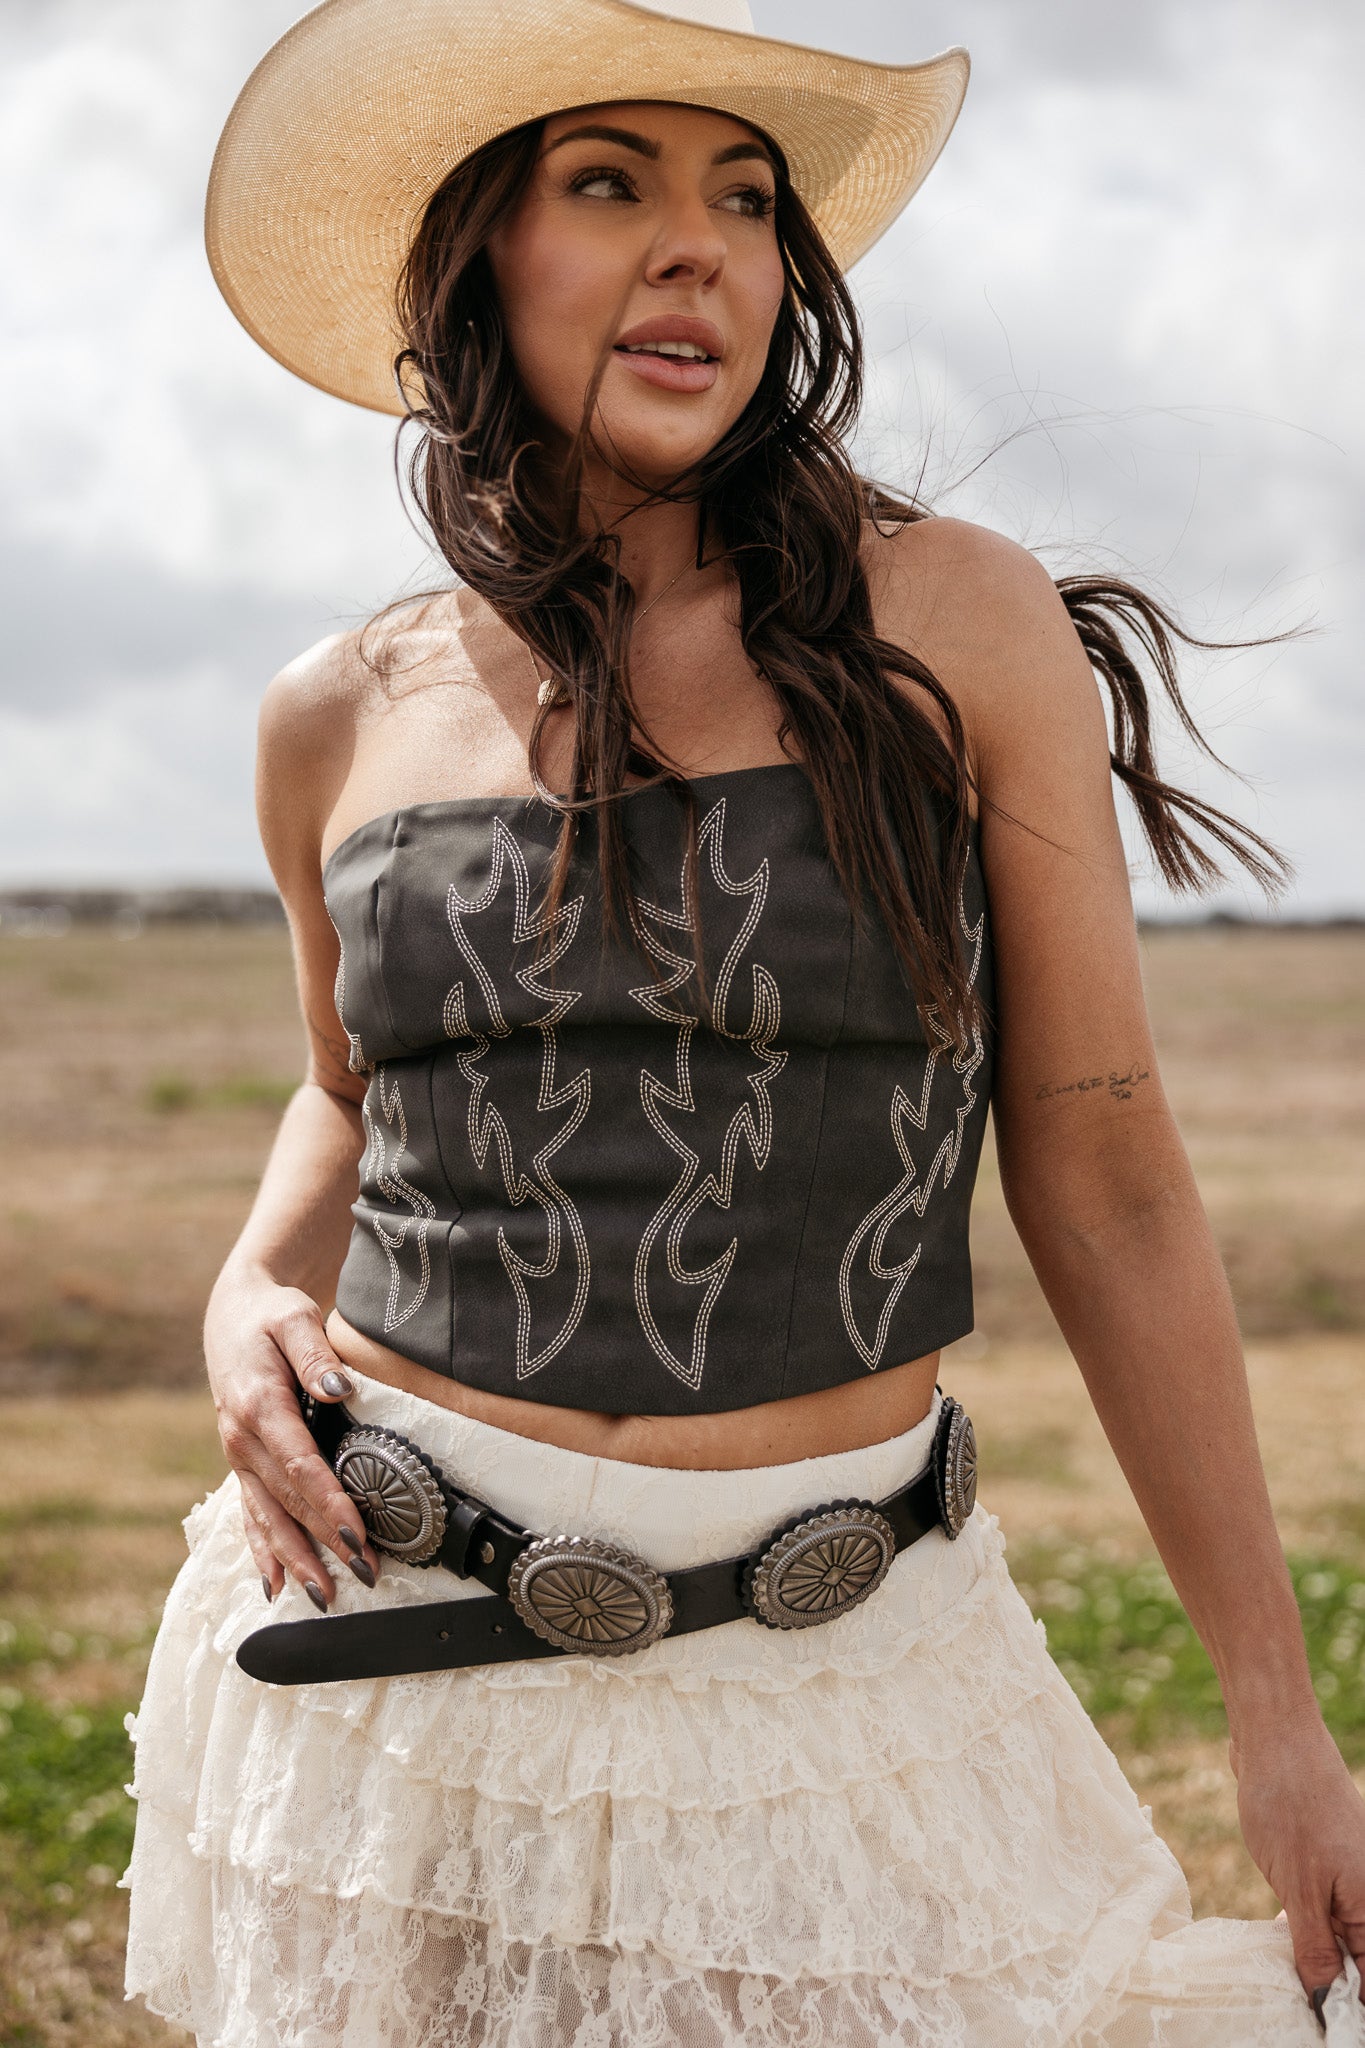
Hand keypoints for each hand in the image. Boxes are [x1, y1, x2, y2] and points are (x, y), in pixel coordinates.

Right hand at [204, 1260, 377, 1608]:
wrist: (232, 1315)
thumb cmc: (271, 1315)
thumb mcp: (294, 1317)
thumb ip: (315, 1354)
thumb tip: (340, 1389)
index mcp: (259, 1407)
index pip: (301, 1465)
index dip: (329, 1502)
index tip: (356, 1532)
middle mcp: (243, 1441)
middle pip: (289, 1501)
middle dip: (324, 1541)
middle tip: (362, 1574)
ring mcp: (239, 1457)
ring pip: (268, 1518)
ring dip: (296, 1558)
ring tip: (324, 1596)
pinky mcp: (243, 1464)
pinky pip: (251, 1514)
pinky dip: (262, 1551)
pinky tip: (275, 1585)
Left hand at [1231, 1713, 1364, 2017]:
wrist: (1275, 1736)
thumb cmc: (1288, 1803)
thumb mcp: (1298, 1887)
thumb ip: (1315, 1948)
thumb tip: (1324, 2001)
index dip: (1347, 2007)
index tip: (1320, 2024)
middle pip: (1358, 1961)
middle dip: (1330, 1985)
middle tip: (1293, 2001)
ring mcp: (1349, 1877)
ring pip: (1339, 1936)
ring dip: (1315, 1957)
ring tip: (1286, 1978)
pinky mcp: (1326, 1863)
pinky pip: (1324, 1911)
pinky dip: (1306, 1927)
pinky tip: (1282, 1935)